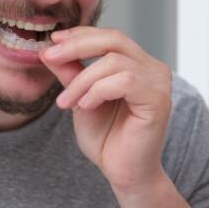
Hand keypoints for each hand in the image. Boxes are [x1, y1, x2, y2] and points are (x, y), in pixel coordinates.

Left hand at [40, 27, 172, 194]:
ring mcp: (159, 82)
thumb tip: (49, 48)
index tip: (53, 41)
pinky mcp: (158, 99)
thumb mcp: (80, 98)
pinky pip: (124, 81)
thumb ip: (71, 73)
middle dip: (77, 46)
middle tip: (50, 57)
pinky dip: (98, 90)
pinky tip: (86, 106)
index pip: (109, 37)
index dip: (80, 35)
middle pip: (114, 39)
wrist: (123, 172)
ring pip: (114, 61)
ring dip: (82, 80)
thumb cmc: (107, 138)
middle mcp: (153, 68)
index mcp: (138, 64)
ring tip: (66, 102)